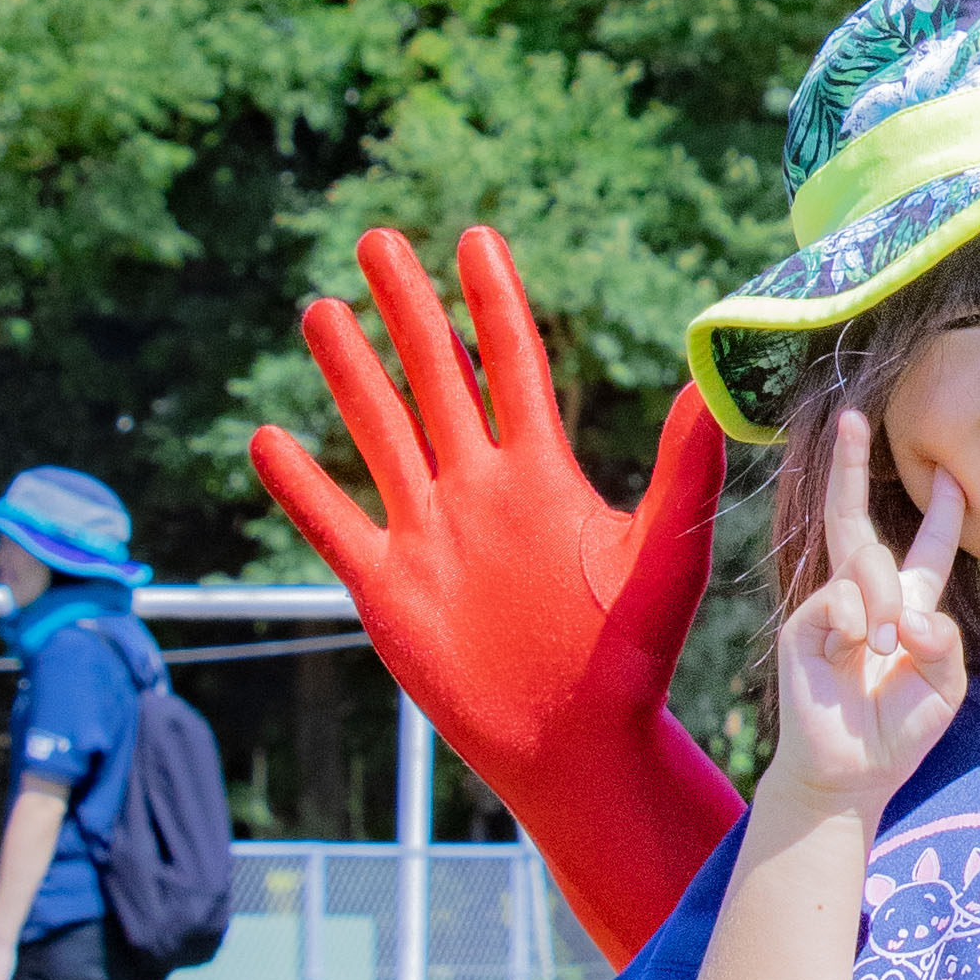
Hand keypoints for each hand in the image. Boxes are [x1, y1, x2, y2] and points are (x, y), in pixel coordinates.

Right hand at [249, 224, 743, 967]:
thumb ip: (682, 471)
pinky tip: (267, 440)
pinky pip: (334, 523)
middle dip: (406, 311)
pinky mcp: (389, 587)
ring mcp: (428, 534)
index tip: (474, 237)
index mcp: (541, 475)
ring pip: (378, 432)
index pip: (510, 366)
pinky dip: (300, 485)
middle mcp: (479, 490)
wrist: (577, 743)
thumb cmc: (632, 656)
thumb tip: (712, 389)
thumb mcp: (662, 554)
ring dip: (350, 373)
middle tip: (378, 241)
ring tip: (321, 309)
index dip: (492, 303)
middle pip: (433, 379)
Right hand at [764, 417, 970, 819]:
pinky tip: (856, 653)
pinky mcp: (805, 624)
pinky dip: (858, 624)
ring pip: (864, 565)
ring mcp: (831, 606)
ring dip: (885, 603)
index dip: (942, 511)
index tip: (954, 474)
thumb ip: (944, 641)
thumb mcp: (946, 685)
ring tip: (887, 650)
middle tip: (852, 416)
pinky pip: (840, 600)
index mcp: (908, 605)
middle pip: (855, 519)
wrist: (852, 772)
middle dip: (850, 466)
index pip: (926, 548)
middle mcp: (866, 596)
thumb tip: (908, 614)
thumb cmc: (900, 730)